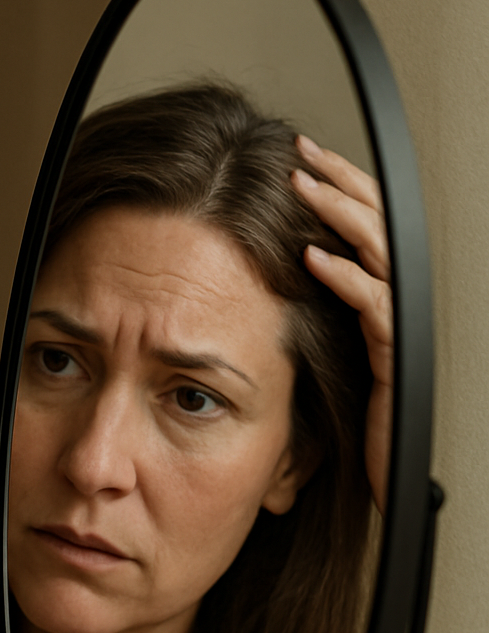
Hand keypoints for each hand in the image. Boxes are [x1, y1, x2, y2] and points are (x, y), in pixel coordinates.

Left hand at [291, 134, 391, 511]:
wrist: (370, 483)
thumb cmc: (334, 424)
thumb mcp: (302, 353)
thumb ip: (284, 314)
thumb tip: (238, 280)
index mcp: (364, 301)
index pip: (357, 227)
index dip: (332, 189)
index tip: (295, 157)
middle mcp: (385, 308)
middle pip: (375, 226)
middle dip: (339, 183)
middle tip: (303, 150)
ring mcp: (393, 333)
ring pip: (379, 255)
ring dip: (340, 216)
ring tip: (306, 187)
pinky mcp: (392, 364)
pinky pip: (374, 309)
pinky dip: (344, 278)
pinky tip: (313, 259)